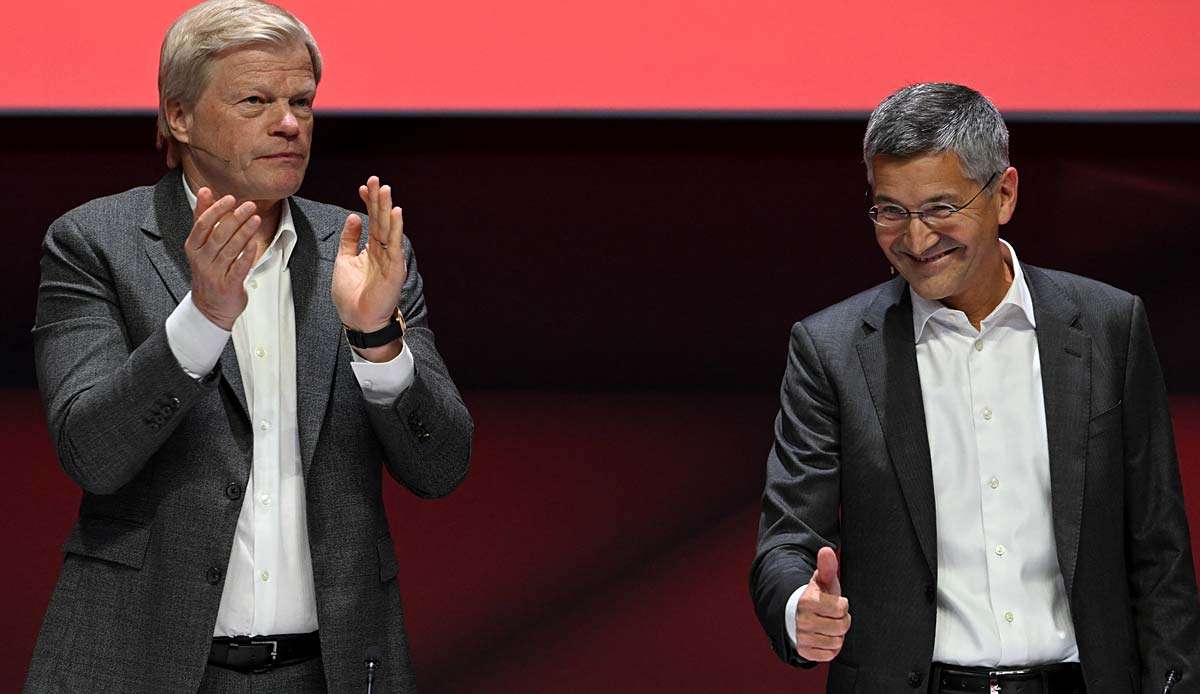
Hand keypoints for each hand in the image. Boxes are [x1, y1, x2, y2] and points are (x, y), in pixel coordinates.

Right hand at [185, 188, 259, 329]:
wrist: (210, 307)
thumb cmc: (208, 269)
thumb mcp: (201, 244)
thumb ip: (202, 217)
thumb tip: (204, 190)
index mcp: (193, 247)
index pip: (202, 225)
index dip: (216, 210)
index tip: (230, 198)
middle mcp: (201, 260)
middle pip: (218, 235)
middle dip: (235, 218)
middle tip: (250, 205)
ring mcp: (214, 274)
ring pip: (230, 249)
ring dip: (245, 232)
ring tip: (256, 219)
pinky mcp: (228, 286)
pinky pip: (239, 268)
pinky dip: (247, 255)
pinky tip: (255, 243)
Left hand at [332, 176, 406, 358]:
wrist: (357, 319)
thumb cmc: (351, 294)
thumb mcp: (344, 260)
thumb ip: (349, 239)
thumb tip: (352, 217)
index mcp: (372, 249)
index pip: (371, 220)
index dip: (367, 203)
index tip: (362, 187)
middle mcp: (383, 251)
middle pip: (381, 220)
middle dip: (378, 200)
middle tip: (375, 180)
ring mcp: (390, 259)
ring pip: (389, 229)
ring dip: (387, 209)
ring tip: (386, 190)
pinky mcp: (394, 270)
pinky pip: (395, 246)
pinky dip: (395, 230)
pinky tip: (395, 214)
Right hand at [795, 547, 850, 661]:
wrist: (794, 615)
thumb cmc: (815, 597)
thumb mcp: (821, 581)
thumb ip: (827, 566)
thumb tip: (827, 550)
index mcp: (808, 601)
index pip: (841, 608)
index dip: (842, 605)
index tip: (835, 602)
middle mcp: (803, 621)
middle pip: (842, 626)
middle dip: (842, 620)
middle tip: (833, 616)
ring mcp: (802, 638)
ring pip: (837, 642)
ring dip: (836, 634)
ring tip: (828, 626)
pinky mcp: (804, 652)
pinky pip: (829, 654)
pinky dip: (830, 647)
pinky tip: (824, 637)